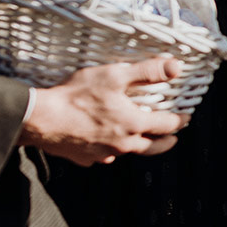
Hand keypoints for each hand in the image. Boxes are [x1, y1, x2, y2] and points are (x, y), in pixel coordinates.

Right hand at [19, 57, 189, 165]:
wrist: (40, 119)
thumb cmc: (76, 96)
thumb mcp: (115, 75)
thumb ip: (147, 71)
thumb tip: (175, 67)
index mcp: (134, 125)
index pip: (167, 125)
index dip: (179, 121)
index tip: (186, 117)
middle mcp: (122, 145)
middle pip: (153, 147)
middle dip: (166, 141)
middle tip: (173, 137)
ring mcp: (104, 155)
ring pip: (128, 152)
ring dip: (138, 145)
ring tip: (141, 138)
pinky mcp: (86, 159)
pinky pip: (104, 156)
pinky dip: (110, 149)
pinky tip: (106, 141)